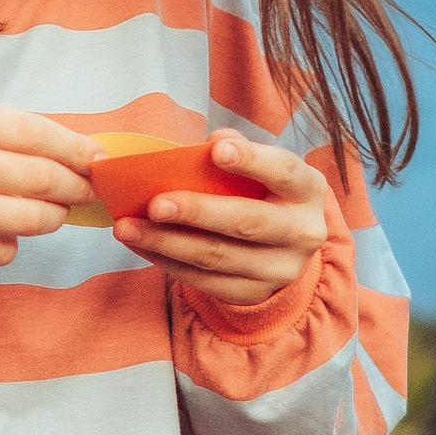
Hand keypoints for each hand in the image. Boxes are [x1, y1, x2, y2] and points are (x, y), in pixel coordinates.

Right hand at [0, 98, 88, 272]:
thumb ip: (12, 135)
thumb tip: (85, 155)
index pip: (31, 132)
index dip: (74, 147)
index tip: (99, 159)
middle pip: (36, 177)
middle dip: (75, 185)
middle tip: (87, 190)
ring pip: (27, 219)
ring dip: (52, 218)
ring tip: (52, 213)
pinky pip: (2, 252)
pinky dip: (12, 244)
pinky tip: (0, 232)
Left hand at [114, 130, 331, 309]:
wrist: (285, 248)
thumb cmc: (265, 193)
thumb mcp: (264, 170)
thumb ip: (238, 150)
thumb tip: (211, 142)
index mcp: (307, 190)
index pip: (284, 172)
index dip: (252, 161)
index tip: (216, 150)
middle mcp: (302, 233)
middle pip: (246, 222)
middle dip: (197, 212)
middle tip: (155, 204)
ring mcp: (279, 269)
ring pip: (217, 256)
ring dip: (166, 242)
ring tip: (128, 227)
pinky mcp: (252, 293)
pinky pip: (204, 280)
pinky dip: (167, 261)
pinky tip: (140, 245)